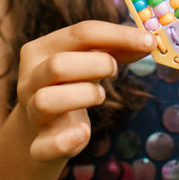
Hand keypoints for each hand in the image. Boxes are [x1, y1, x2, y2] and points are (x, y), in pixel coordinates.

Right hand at [15, 20, 153, 163]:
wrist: (42, 128)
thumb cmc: (71, 84)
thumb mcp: (88, 60)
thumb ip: (114, 49)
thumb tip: (148, 41)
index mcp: (41, 49)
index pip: (80, 33)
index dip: (118, 35)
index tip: (149, 41)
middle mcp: (29, 78)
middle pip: (58, 65)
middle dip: (97, 64)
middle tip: (114, 70)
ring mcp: (30, 112)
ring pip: (46, 100)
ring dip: (84, 95)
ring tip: (99, 95)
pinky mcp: (37, 145)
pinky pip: (44, 146)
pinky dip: (66, 140)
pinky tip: (84, 132)